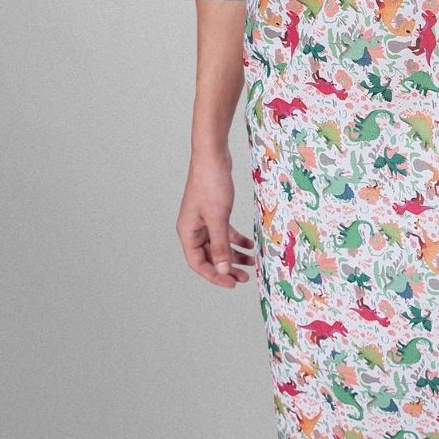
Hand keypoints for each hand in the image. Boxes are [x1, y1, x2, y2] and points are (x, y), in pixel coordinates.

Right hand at [176, 154, 254, 287]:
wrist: (213, 155)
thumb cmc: (210, 183)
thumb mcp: (218, 218)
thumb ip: (220, 245)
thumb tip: (223, 269)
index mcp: (187, 232)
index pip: (198, 263)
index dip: (214, 275)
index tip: (232, 283)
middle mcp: (193, 228)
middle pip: (208, 256)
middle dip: (226, 268)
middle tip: (244, 278)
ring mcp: (203, 220)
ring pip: (218, 245)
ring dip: (233, 255)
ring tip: (251, 264)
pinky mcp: (214, 211)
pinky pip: (224, 232)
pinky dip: (236, 239)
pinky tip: (249, 244)